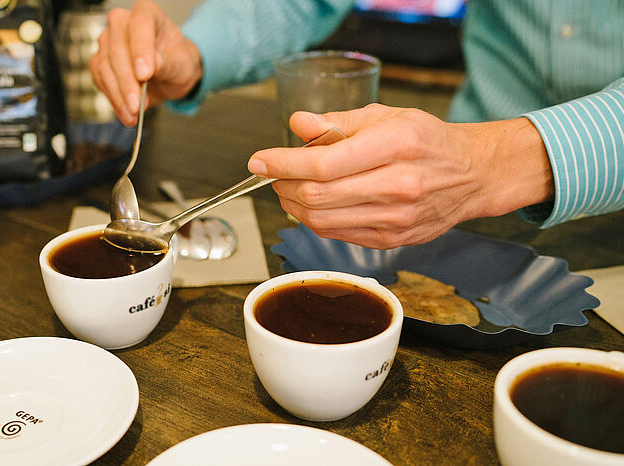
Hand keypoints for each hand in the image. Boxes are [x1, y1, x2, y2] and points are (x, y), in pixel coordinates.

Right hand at [88, 0, 202, 125]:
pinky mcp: (100, 61)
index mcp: (147, 13)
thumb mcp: (181, 65)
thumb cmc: (177, 62)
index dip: (140, 49)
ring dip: (118, 95)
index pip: (140, 25)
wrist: (170, 75)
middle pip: (118, 49)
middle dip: (127, 81)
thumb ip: (167, 64)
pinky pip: (99, 79)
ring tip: (133, 114)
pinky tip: (125, 112)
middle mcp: (123, 23)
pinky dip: (113, 99)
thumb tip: (152, 66)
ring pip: (105, 67)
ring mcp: (108, 41)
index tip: (145, 75)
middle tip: (137, 105)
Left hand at [247, 105, 553, 248]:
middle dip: (283, 185)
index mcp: (395, 145)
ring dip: (294, 205)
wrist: (473, 174)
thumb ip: (337, 122)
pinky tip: (313, 204)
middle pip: (317, 196)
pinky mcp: (393, 240)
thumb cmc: (427, 140)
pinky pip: (339, 234)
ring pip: (323, 221)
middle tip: (273, 174)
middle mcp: (398, 185)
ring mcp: (396, 218)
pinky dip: (316, 220)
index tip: (259, 161)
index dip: (282, 164)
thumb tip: (297, 124)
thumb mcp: (385, 116)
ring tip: (289, 188)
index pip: (322, 164)